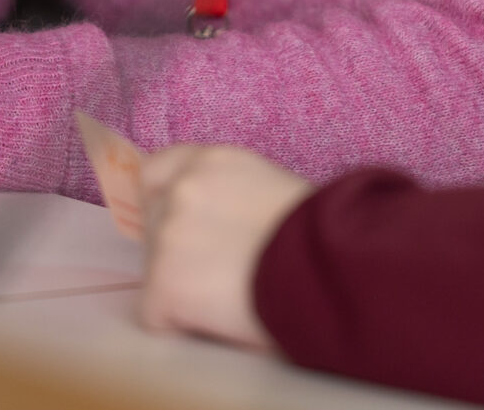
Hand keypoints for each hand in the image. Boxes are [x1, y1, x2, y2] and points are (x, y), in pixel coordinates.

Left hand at [137, 144, 313, 350]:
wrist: (331, 267)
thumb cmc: (320, 237)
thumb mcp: (272, 189)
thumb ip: (232, 195)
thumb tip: (215, 227)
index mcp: (213, 159)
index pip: (156, 172)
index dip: (167, 205)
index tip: (189, 230)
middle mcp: (182, 186)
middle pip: (153, 223)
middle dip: (177, 250)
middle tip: (219, 274)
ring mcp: (168, 233)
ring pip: (154, 270)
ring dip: (184, 288)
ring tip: (232, 299)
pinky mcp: (164, 281)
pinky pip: (156, 314)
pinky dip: (183, 325)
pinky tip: (222, 321)